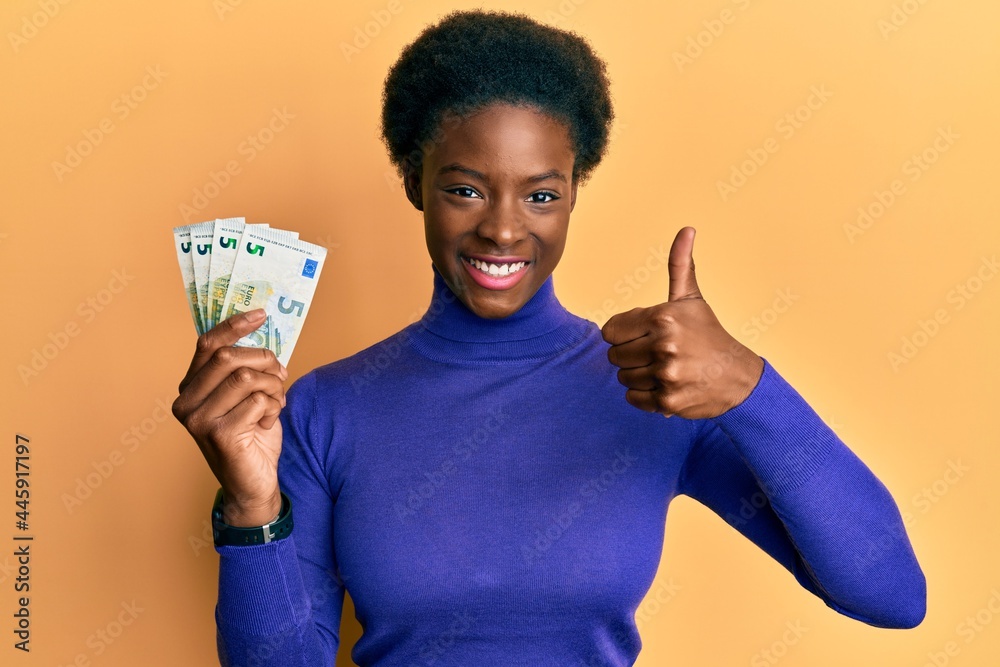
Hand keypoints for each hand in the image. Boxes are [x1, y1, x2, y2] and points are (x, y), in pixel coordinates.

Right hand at [171, 309, 287, 525]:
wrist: (253, 484)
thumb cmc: (251, 436)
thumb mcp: (245, 396)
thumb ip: (245, 368)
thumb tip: (261, 330)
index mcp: (189, 389)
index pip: (208, 344)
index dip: (235, 325)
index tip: (261, 314)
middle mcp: (186, 403)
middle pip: (229, 358)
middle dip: (264, 360)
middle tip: (280, 374)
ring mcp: (199, 420)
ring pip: (247, 378)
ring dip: (273, 387)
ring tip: (276, 402)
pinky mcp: (220, 435)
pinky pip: (259, 402)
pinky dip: (274, 409)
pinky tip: (268, 424)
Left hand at [601, 226, 763, 418]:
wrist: (739, 377)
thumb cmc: (708, 335)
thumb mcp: (692, 299)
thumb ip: (680, 265)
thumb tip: (686, 229)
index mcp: (663, 317)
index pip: (610, 331)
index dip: (625, 335)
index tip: (646, 336)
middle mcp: (664, 345)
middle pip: (614, 356)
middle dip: (631, 356)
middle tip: (657, 355)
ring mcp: (666, 375)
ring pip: (623, 378)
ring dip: (639, 377)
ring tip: (664, 370)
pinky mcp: (668, 401)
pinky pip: (632, 399)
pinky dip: (644, 397)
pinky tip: (666, 386)